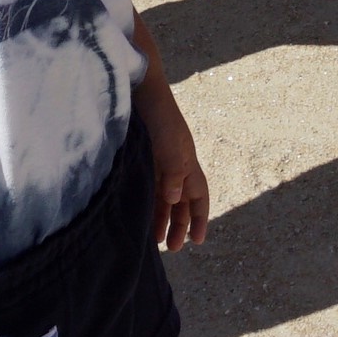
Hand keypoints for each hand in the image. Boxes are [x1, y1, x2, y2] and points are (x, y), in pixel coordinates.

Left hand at [140, 89, 211, 250]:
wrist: (137, 88)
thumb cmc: (158, 114)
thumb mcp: (169, 143)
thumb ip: (173, 171)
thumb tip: (175, 199)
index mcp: (187, 162)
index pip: (199, 196)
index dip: (200, 218)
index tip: (198, 241)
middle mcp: (173, 165)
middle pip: (181, 201)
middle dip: (179, 224)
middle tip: (171, 248)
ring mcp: (155, 163)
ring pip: (162, 198)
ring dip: (160, 218)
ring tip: (153, 240)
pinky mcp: (138, 159)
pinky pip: (145, 188)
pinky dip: (144, 204)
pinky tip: (137, 216)